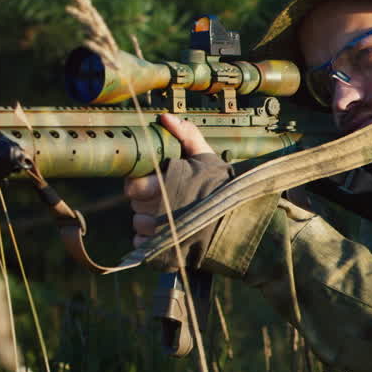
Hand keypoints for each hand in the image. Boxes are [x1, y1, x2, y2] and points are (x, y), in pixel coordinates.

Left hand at [125, 113, 232, 267]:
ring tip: (169, 215)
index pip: (132, 186)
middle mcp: (161, 211)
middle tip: (165, 196)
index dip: (139, 182)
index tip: (152, 180)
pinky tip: (167, 232)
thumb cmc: (221, 188)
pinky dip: (150, 241)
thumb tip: (165, 118)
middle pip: (135, 205)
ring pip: (138, 225)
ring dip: (147, 221)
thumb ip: (186, 135)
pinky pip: (142, 245)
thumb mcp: (206, 158)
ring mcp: (162, 235)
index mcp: (167, 186)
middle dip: (146, 200)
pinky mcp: (164, 253)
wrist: (239, 226)